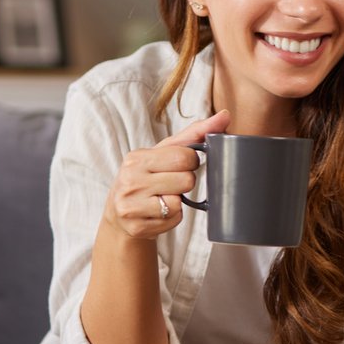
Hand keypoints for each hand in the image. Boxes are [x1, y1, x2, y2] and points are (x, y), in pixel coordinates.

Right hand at [102, 110, 228, 240]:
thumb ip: (195, 133)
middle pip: (186, 181)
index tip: (180, 165)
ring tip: (163, 197)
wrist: (119, 213)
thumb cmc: (147, 176)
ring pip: (179, 203)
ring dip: (178, 201)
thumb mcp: (164, 152)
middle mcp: (130, 181)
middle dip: (186, 182)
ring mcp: (131, 206)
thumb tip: (225, 115)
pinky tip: (159, 213)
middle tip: (171, 183)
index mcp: (136, 158)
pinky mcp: (137, 227)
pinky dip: (173, 217)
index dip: (190, 162)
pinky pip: (174, 220)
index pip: (184, 156)